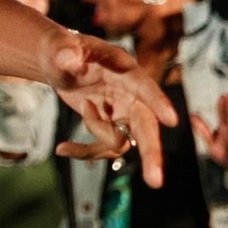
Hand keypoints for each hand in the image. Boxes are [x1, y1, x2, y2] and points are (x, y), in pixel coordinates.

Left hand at [44, 30, 177, 187]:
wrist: (56, 63)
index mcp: (123, 69)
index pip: (144, 86)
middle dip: (151, 153)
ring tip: (64, 140)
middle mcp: (130, 94)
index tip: (171, 120)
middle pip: (146, 126)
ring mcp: (122, 113)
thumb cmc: (62, 49)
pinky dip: (84, 152)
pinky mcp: (111, 126)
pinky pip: (105, 147)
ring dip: (94, 140)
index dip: (158, 102)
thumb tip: (68, 61)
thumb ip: (64, 51)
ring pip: (120, 141)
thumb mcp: (59, 46)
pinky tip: (62, 149)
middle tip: (155, 181)